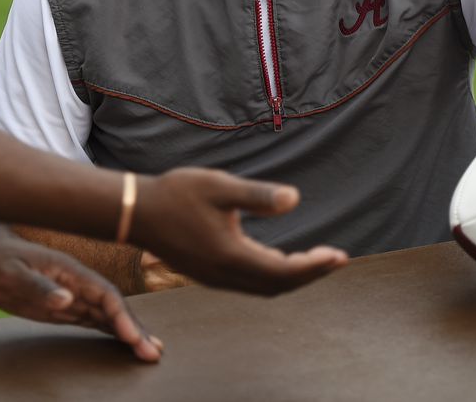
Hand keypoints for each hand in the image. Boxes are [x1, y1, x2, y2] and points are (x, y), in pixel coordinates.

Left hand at [0, 221, 161, 361]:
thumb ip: (38, 286)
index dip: (122, 316)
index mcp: (71, 272)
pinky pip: (94, 320)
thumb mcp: (9, 273)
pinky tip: (125, 341)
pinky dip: (112, 331)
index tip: (132, 337)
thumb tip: (66, 301)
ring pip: (108, 315)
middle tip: (153, 352)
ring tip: (149, 351)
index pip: (106, 295)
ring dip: (128, 332)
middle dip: (135, 329)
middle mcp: (78, 284)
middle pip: (114, 307)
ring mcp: (73, 295)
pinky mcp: (63, 306)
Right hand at [129, 168, 348, 295]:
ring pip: (264, 287)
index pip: (282, 271)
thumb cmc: (177, 194)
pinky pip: (250, 282)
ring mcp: (215, 278)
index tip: (339, 255)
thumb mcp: (220, 187)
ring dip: (293, 277)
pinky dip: (274, 275)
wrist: (136, 211)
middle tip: (338, 259)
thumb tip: (295, 199)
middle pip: (277, 285)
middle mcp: (224, 274)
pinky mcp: (210, 273)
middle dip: (310, 274)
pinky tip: (285, 259)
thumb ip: (258, 196)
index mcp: (230, 256)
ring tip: (319, 260)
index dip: (313, 266)